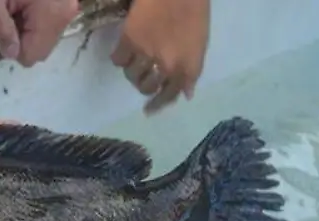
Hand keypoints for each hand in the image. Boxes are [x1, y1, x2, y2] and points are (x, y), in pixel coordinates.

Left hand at [0, 0, 79, 66]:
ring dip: (27, 26)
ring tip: (15, 2)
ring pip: (46, 34)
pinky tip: (24, 0)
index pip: (32, 55)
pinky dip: (35, 16)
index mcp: (51, 15)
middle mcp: (66, 12)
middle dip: (21, 36)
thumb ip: (0, 30)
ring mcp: (69, 4)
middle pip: (41, 47)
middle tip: (7, 11)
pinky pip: (50, 20)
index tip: (2, 23)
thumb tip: (11, 54)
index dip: (11, 45)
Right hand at [111, 0, 209, 114]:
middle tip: (143, 76)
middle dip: (145, 84)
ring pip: (131, 76)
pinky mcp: (129, 41)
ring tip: (135, 59)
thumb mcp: (200, 44)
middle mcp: (166, 66)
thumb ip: (192, 71)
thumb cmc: (194, 12)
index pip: (169, 95)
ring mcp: (146, 54)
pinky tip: (125, 49)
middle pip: (147, 88)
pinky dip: (120, 57)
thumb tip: (186, 94)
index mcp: (186, 67)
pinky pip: (118, 60)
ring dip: (133, 70)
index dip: (158, 105)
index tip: (148, 111)